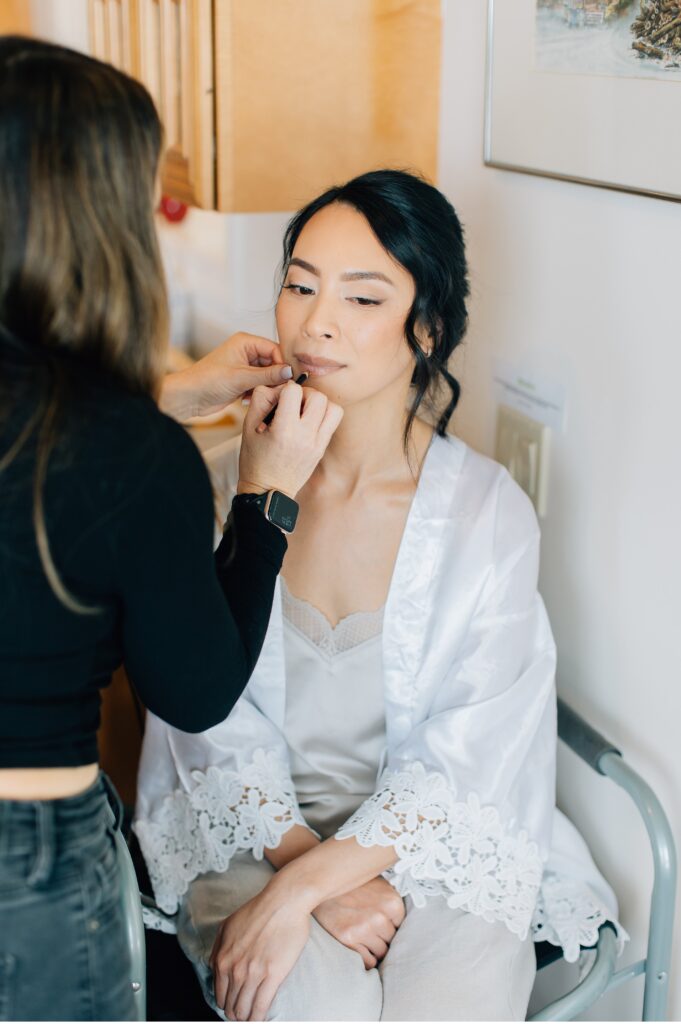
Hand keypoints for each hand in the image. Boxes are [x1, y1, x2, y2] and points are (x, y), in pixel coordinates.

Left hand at [159, 333, 292, 420]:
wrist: (190, 397)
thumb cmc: (208, 381)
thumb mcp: (241, 378)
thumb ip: (268, 375)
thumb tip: (290, 371)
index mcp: (245, 342)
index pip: (274, 349)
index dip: (282, 364)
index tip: (289, 379)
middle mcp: (246, 351)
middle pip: (273, 362)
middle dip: (275, 378)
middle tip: (278, 391)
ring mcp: (244, 366)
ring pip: (267, 375)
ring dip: (266, 387)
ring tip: (258, 395)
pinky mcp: (242, 380)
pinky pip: (259, 385)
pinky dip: (258, 392)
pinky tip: (247, 399)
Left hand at [209, 880, 310, 1021]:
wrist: (283, 902)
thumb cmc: (258, 910)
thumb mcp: (228, 926)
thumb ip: (217, 948)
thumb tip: (214, 966)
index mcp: (222, 959)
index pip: (219, 995)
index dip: (227, 1005)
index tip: (234, 1006)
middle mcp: (234, 969)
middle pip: (230, 1006)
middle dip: (236, 1013)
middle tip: (244, 1015)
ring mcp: (252, 974)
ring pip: (244, 1010)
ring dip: (247, 1018)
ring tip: (252, 1019)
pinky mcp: (272, 976)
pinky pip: (261, 1007)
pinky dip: (259, 1017)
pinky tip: (261, 1019)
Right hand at [237, 379, 342, 498]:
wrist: (268, 492)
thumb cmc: (254, 460)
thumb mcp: (247, 428)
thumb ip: (260, 400)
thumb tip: (276, 386)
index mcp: (284, 431)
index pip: (293, 391)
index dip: (284, 390)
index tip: (277, 401)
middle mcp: (305, 437)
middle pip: (318, 396)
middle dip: (305, 394)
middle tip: (293, 404)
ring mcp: (317, 444)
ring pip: (333, 408)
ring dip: (319, 404)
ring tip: (304, 412)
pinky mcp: (322, 449)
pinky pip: (334, 421)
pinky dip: (324, 415)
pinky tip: (309, 422)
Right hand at [313, 877, 404, 968]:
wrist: (322, 886)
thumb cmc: (351, 886)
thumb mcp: (377, 885)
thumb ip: (391, 901)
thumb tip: (401, 922)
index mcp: (391, 902)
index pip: (400, 926)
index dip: (389, 925)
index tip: (380, 922)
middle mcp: (379, 916)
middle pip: (391, 940)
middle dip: (382, 937)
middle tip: (369, 929)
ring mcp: (364, 929)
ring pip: (381, 953)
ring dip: (374, 948)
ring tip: (363, 938)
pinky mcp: (348, 939)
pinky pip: (368, 962)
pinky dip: (366, 958)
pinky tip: (358, 947)